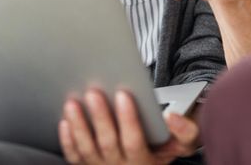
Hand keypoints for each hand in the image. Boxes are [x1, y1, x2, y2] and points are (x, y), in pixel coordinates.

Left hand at [58, 89, 199, 164]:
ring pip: (87, 150)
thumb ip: (185, 131)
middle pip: (108, 143)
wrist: (151, 162)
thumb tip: (171, 117)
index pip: (134, 142)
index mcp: (145, 162)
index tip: (123, 94)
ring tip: (73, 103)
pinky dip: (68, 140)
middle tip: (93, 93)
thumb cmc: (168, 146)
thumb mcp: (185, 143)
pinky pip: (75, 156)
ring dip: (79, 126)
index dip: (128, 119)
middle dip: (100, 117)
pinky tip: (65, 120)